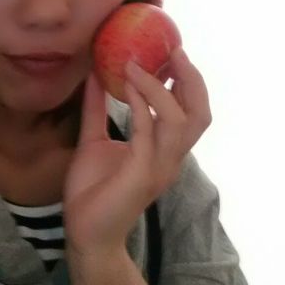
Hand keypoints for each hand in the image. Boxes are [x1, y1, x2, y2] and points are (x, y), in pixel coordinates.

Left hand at [63, 47, 211, 257]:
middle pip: (199, 113)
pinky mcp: (142, 174)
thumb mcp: (93, 139)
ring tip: (139, 64)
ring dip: (160, 87)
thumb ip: (97, 110)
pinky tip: (127, 85)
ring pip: (180, 120)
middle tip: (174, 51)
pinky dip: (141, 104)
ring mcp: (160, 166)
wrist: (85, 233)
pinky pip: (148, 132)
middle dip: (191, 79)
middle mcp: (171, 157)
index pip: (191, 111)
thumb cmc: (93, 191)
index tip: (172, 51)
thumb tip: (94, 76)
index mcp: (165, 149)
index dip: (188, 81)